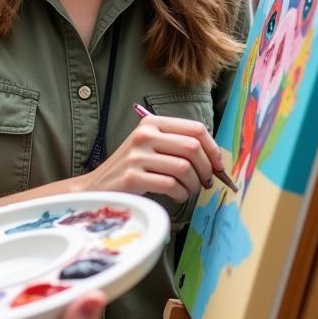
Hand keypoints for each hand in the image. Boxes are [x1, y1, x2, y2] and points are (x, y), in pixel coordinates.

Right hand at [81, 114, 225, 202]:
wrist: (99, 186)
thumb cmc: (133, 168)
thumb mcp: (151, 146)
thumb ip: (178, 145)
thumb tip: (216, 159)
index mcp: (152, 123)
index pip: (195, 128)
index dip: (213, 148)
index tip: (218, 165)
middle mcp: (144, 135)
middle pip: (192, 147)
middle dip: (206, 169)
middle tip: (205, 182)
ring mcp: (137, 156)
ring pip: (184, 168)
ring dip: (194, 184)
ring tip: (188, 190)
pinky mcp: (133, 177)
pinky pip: (171, 185)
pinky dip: (181, 194)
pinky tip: (176, 195)